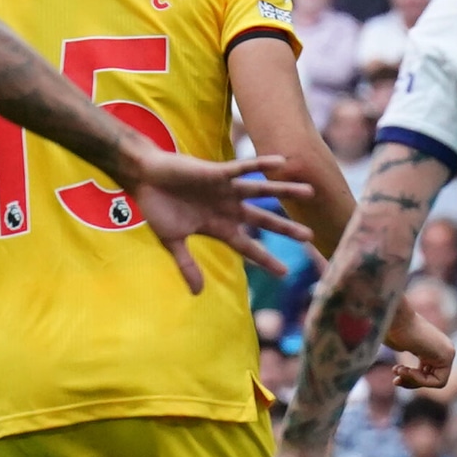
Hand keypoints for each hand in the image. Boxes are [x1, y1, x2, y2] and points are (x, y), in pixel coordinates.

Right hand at [116, 146, 311, 294]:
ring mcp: (225, 190)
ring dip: (285, 191)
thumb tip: (197, 293)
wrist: (144, 179)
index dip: (266, 259)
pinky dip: (261, 165)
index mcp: (218, 227)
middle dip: (286, 228)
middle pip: (264, 220)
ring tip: (310, 192)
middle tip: (311, 236)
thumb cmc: (157, 207)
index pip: (248, 247)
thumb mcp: (172, 241)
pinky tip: (281, 162)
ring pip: (262, 191)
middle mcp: (228, 208)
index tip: (285, 273)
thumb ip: (187, 265)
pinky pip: (243, 168)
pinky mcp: (217, 172)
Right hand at [386, 301, 456, 389]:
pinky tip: (407, 371)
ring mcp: (447, 350)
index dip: (412, 378)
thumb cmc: (389, 328)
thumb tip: (406, 370)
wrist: (392, 316)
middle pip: (433, 378)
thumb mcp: (400, 345)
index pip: (428, 372)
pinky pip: (440, 381)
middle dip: (412, 382)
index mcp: (432, 344)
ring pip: (437, 381)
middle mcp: (442, 347)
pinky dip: (422, 381)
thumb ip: (409, 356)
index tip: (396, 373)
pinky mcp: (447, 355)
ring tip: (398, 371)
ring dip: (414, 382)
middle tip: (396, 380)